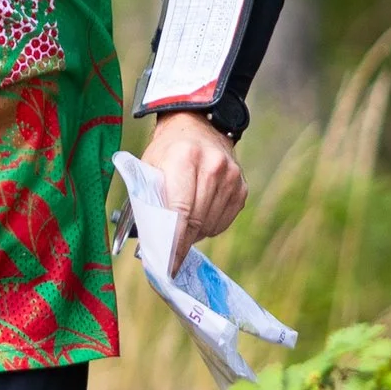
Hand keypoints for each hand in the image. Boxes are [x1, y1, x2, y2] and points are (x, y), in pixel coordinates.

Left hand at [141, 112, 244, 272]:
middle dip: (181, 243)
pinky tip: (198, 216)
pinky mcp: (242, 187)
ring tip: (181, 228)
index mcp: (185, 158)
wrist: (198, 125)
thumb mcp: (150, 167)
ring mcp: (232, 177)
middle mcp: (214, 166)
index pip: (180, 210)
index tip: (166, 264)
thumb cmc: (166, 151)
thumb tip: (149, 241)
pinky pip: (224, 221)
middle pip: (197, 221)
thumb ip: (148, 200)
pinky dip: (208, 226)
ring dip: (194, 234)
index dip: (173, 241)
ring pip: (211, 225)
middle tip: (169, 257)